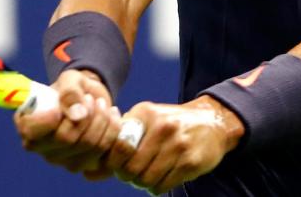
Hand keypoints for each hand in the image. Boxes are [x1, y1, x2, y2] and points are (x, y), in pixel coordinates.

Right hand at [14, 69, 122, 177]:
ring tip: (102, 104)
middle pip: (66, 139)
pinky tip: (112, 115)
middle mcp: (42, 148)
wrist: (90, 98)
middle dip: (85, 115)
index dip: (48, 120)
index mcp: (28, 126)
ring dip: (101, 120)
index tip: (61, 105)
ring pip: (88, 146)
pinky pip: (104, 152)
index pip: (32, 132)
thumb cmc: (73, 89)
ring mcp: (63, 160)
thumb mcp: (70, 80)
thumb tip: (77, 113)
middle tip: (90, 98)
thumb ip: (70, 92)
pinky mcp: (85, 165)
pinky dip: (112, 130)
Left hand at [105, 96, 243, 193]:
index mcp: (145, 114)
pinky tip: (163, 176)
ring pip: (145, 180)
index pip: (118, 147)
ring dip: (143, 183)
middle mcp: (161, 128)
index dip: (113, 163)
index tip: (117, 164)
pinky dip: (157, 187)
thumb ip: (116, 145)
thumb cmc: (170, 125)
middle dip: (128, 176)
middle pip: (130, 168)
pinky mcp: (190, 162)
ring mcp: (178, 145)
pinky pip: (163, 186)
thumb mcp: (144, 123)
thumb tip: (87, 173)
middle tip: (133, 173)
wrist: (213, 122)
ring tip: (149, 173)